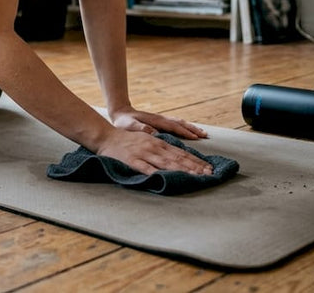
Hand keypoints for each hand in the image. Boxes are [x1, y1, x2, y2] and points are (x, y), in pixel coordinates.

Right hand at [96, 128, 213, 175]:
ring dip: (181, 169)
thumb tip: (177, 158)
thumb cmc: (127, 141)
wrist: (106, 137)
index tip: (208, 168)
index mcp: (158, 143)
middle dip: (194, 166)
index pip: (181, 152)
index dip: (195, 161)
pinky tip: (165, 177)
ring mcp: (143, 154)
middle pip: (177, 158)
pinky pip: (145, 168)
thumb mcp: (147, 140)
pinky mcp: (132, 160)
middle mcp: (154, 147)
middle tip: (208, 174)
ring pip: (165, 162)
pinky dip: (155, 172)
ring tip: (194, 176)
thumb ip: (161, 149)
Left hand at [110, 107, 208, 140]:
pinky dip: (185, 128)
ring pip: (180, 123)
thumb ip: (140, 128)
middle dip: (193, 129)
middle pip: (180, 124)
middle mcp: (161, 119)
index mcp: (156, 121)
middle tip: (205, 135)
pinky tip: (190, 132)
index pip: (173, 127)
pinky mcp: (160, 123)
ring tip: (202, 134)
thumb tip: (153, 132)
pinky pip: (176, 125)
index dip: (185, 132)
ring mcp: (162, 120)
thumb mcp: (129, 125)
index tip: (196, 137)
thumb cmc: (124, 122)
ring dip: (191, 128)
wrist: (120, 113)